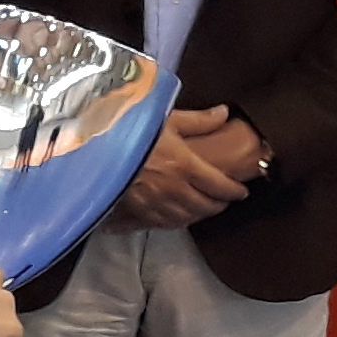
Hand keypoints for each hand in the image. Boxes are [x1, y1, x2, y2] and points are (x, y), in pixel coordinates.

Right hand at [116, 105, 263, 228]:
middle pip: (205, 206)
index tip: (241, 191)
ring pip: (186, 218)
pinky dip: (175, 222)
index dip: (234, 191)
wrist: (95, 150)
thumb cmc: (130, 131)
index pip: (219, 185)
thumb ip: (198, 120)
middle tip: (225, 201)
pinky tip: (177, 218)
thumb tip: (223, 113)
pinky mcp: (137, 210)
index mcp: (185, 165)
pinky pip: (162, 223)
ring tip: (204, 209)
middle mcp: (173, 189)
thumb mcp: (166, 118)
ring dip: (199, 215)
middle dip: (219, 205)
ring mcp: (155, 203)